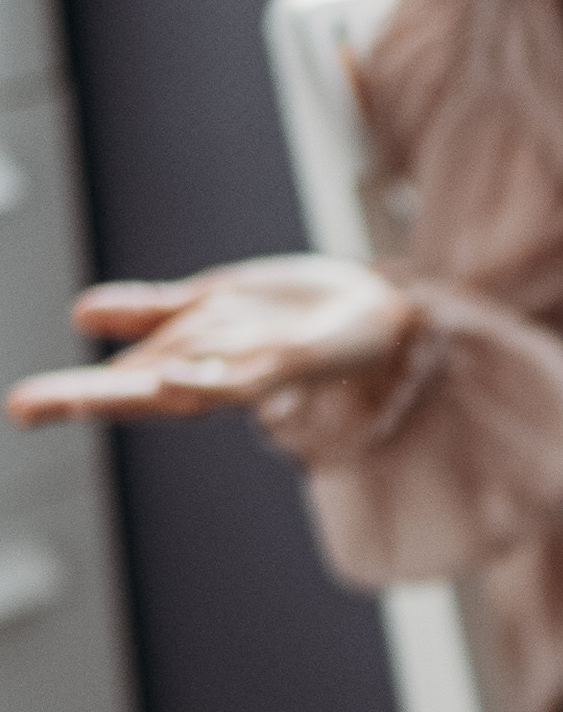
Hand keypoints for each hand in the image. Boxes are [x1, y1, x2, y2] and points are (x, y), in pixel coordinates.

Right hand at [7, 259, 418, 429]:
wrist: (378, 308)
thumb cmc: (295, 315)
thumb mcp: (211, 304)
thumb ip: (152, 312)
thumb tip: (83, 314)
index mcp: (192, 361)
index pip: (121, 380)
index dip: (71, 392)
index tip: (18, 406)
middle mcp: (216, 374)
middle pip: (142, 390)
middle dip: (86, 398)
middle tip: (24, 407)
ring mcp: (254, 370)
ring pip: (188, 386)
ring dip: (142, 391)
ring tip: (87, 397)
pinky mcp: (295, 361)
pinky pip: (250, 377)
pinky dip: (214, 379)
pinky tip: (179, 380)